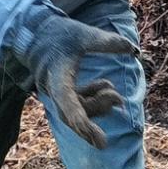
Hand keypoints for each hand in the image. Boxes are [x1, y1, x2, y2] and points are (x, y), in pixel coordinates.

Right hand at [20, 10, 137, 148]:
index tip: (95, 136)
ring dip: (99, 106)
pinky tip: (108, 87)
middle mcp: (52, 88)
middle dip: (96, 116)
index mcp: (55, 75)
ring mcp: (55, 93)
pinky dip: (94, 100)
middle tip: (119, 102)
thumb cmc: (57, 32)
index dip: (80, 119)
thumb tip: (133, 49)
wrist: (34, 32)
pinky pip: (77, 105)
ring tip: (117, 95)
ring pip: (76, 112)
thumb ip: (106, 42)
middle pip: (71, 115)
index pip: (66, 100)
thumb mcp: (82, 33)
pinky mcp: (60, 92)